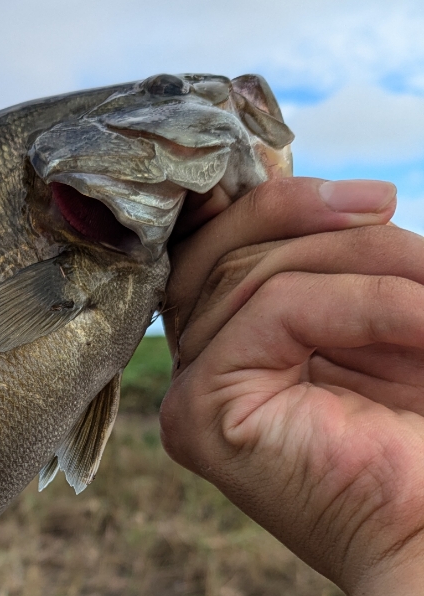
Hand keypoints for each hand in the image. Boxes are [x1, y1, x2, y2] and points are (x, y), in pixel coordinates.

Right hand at [158, 175, 423, 595]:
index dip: (283, 204)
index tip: (377, 200)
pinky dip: (365, 303)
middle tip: (404, 224)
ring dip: (368, 267)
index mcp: (237, 356)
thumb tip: (330, 181)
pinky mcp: (204, 414)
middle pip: (226, 247)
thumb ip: (341, 265)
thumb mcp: (387, 322)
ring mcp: (194, 397)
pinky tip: (422, 325)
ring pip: (256, 270)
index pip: (226, 250)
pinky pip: (277, 307)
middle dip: (324, 222)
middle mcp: (201, 375)